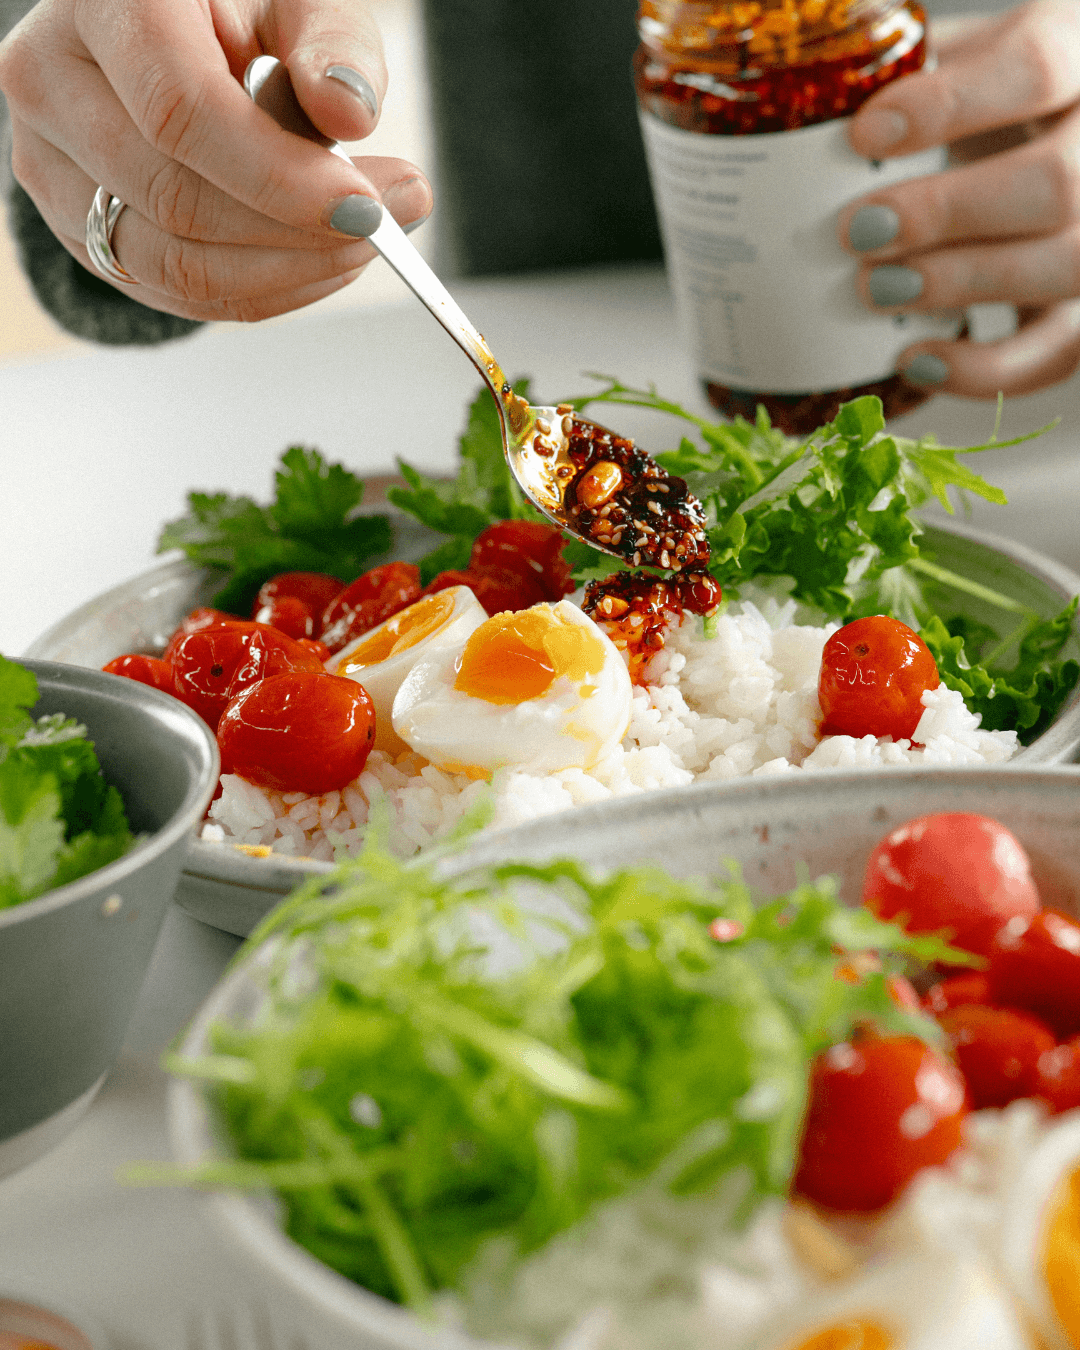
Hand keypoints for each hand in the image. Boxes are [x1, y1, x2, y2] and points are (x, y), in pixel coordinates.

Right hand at [0, 0, 431, 321]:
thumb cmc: (230, 7)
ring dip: (288, 272)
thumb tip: (351, 112)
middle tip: (388, 223)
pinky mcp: (77, 227)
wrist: (159, 32)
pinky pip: (175, 293)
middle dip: (299, 233)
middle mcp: (51, 83)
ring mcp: (52, 164)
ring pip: (173, 265)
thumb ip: (329, 43)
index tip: (367, 207)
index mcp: (103, 4)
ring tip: (362, 241)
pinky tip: (318, 261)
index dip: (279, 178)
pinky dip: (262, 291)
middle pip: (177, 201)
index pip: (182, 113)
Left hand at [838, 0, 1079, 398]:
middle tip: (861, 230)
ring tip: (876, 288)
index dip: (950, 105)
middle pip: (1058, 183)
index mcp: (1077, 52)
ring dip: (961, 283)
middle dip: (948, 213)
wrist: (1022, 140)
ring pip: (1066, 265)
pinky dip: (981, 370)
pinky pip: (1055, 352)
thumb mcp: (954, 58)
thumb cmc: (978, 98)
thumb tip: (813, 102)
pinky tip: (913, 361)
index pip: (1036, 66)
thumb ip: (907, 69)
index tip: (866, 132)